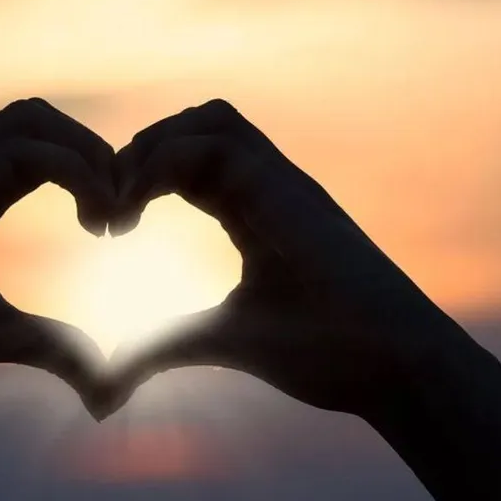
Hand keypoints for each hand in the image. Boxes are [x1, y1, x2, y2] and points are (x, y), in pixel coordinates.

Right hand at [0, 98, 118, 415]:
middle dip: (93, 150)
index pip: (42, 149)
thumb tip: (103, 376)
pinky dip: (73, 170)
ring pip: (31, 117)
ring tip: (110, 206)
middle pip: (39, 117)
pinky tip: (93, 217)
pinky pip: (23, 151)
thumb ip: (53, 346)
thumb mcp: (0, 337)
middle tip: (122, 207)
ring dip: (85, 150)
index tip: (114, 226)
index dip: (88, 172)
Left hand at [108, 99, 469, 416]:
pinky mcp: (289, 190)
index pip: (189, 164)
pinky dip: (162, 162)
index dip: (140, 180)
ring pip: (210, 118)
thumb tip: (106, 382)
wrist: (394, 368)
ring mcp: (283, 183)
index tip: (106, 228)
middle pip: (197, 124)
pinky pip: (216, 144)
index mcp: (255, 212)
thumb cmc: (325, 354)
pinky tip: (136, 207)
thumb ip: (163, 347)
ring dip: (152, 146)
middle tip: (105, 204)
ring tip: (121, 199)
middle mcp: (269, 187)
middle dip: (140, 151)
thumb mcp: (220, 342)